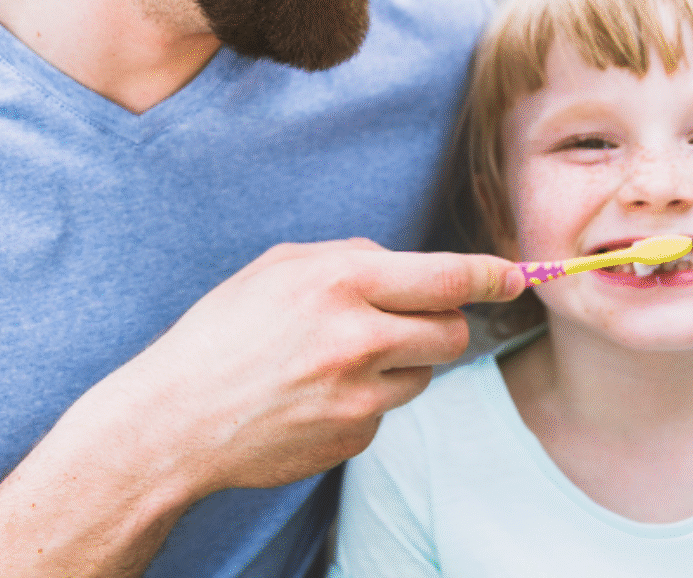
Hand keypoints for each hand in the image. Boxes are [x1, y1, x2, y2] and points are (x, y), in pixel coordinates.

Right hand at [116, 238, 522, 494]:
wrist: (176, 418)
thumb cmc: (224, 332)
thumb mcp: (280, 267)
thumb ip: (350, 256)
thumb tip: (410, 265)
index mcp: (340, 281)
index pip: (447, 277)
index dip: (491, 276)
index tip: (517, 276)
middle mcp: (357, 337)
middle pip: (452, 330)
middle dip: (444, 322)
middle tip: (407, 322)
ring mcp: (358, 394)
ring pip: (426, 372)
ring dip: (402, 362)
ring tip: (339, 359)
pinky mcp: (354, 436)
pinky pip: (389, 409)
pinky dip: (368, 398)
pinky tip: (318, 395)